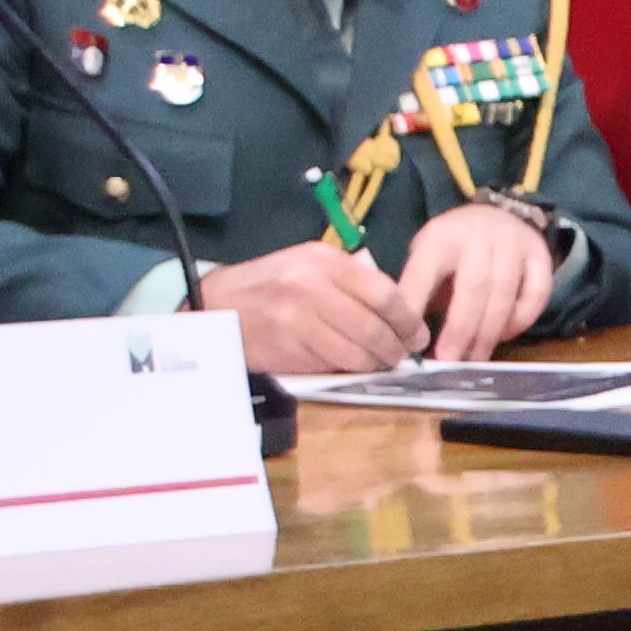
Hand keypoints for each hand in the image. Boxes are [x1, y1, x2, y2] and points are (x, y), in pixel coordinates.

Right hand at [196, 233, 430, 375]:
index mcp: (323, 260)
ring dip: (375, 364)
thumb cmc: (266, 285)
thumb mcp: (306, 264)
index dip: (407, 318)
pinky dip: (347, 369)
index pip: (383, 292)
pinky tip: (352, 366)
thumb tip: (394, 306)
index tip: (416, 333)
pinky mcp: (287, 347)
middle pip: (374, 326)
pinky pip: (331, 364)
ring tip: (380, 364)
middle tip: (402, 355)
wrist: (214, 304)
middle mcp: (312, 286)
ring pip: (356, 351)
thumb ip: (348, 279)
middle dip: (396, 347)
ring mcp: (298, 318)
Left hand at [398, 200, 560, 362]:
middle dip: (460, 329)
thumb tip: (409, 338)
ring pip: (504, 293)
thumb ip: (418, 289)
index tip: (408, 341)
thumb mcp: (427, 255)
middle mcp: (479, 235)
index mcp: (441, 236)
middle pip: (473, 286)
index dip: (415, 307)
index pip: (424, 273)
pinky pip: (536, 293)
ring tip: (476, 357)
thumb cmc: (455, 246)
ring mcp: (514, 243)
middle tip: (449, 360)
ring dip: (489, 332)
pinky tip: (505, 335)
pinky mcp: (540, 255)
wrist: (499, 214)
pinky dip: (522, 319)